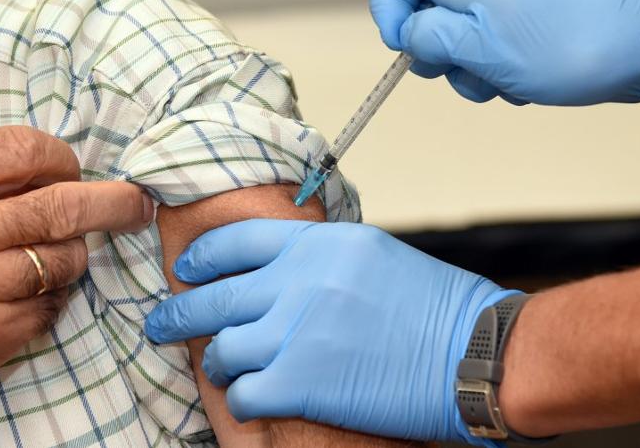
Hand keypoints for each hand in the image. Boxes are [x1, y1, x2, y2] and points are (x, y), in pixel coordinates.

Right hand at [0, 126, 154, 441]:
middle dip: (112, 201)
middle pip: (60, 202)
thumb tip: (43, 166)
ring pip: (65, 257)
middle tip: (137, 204)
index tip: (72, 167)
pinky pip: (51, 305)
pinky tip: (27, 296)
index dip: (59, 155)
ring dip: (75, 254)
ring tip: (58, 255)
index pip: (18, 148)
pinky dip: (53, 298)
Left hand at [143, 220, 510, 444]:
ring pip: (223, 347)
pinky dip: (240, 398)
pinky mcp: (303, 381)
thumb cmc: (438, 308)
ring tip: (217, 368)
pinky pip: (245, 391)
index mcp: (318, 244)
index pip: (236, 241)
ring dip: (215, 362)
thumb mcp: (373, 255)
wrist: (479, 353)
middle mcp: (299, 281)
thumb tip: (280, 271)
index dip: (203, 258)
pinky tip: (247, 399)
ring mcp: (297, 332)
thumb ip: (320, 258)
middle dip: (178, 314)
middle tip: (160, 324)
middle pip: (215, 296)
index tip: (186, 271)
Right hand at [369, 0, 639, 104]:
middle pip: (424, 14)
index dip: (388, 3)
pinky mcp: (525, 38)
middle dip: (432, 53)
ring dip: (468, 75)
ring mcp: (504, 15)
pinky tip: (524, 87)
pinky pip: (488, 60)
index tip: (403, 40)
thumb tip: (406, 34)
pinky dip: (497, 79)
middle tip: (459, 66)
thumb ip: (432, 37)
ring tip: (502, 81)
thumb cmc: (566, 45)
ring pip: (456, 45)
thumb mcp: (481, 47)